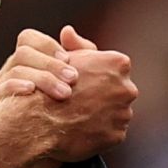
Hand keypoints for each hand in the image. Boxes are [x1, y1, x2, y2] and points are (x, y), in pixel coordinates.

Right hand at [0, 28, 79, 101]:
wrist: (58, 137)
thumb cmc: (73, 101)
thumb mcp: (83, 74)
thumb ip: (80, 51)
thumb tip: (67, 31)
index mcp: (28, 57)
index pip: (28, 38)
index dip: (47, 45)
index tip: (69, 59)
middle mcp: (11, 68)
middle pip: (23, 54)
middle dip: (50, 65)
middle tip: (73, 79)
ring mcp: (1, 85)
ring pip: (15, 71)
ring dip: (42, 79)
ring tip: (64, 93)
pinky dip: (14, 87)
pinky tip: (31, 91)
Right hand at [27, 28, 136, 164]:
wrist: (39, 121)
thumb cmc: (49, 86)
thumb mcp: (63, 58)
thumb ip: (74, 45)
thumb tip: (69, 32)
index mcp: (118, 64)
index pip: (116, 68)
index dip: (98, 75)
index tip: (83, 82)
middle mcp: (127, 88)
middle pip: (119, 91)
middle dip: (104, 95)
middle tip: (82, 101)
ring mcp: (124, 114)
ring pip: (116, 113)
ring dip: (103, 114)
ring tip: (79, 116)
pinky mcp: (117, 135)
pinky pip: (111, 132)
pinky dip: (99, 132)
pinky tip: (82, 129)